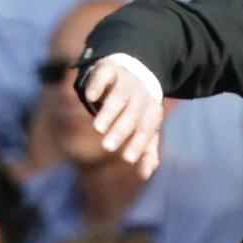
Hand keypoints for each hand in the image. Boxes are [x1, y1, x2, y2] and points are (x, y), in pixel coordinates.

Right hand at [81, 58, 162, 178]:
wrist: (133, 70)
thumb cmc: (137, 108)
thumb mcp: (143, 127)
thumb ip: (146, 150)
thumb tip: (145, 175)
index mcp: (152, 110)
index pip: (147, 128)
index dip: (139, 144)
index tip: (127, 159)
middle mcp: (141, 94)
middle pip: (134, 113)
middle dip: (121, 130)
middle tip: (107, 147)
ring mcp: (126, 80)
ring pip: (120, 95)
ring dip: (110, 111)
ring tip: (98, 128)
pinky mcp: (109, 68)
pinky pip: (105, 74)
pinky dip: (98, 84)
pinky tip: (90, 96)